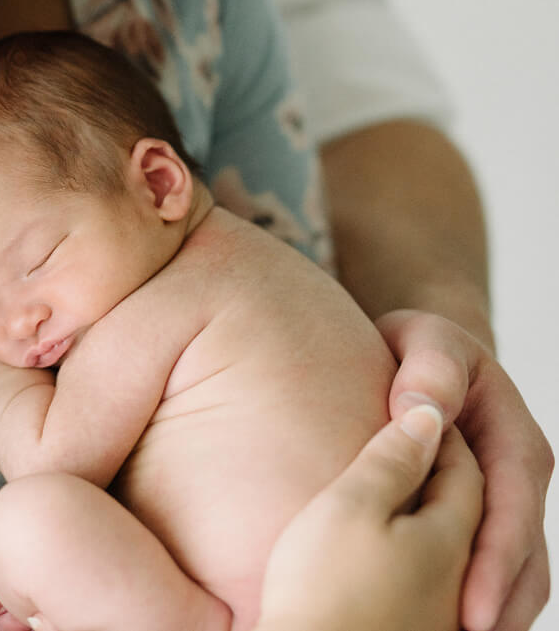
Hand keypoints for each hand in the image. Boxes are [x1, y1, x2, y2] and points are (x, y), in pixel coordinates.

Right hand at [258, 404, 482, 630]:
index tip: (409, 411)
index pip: (464, 470)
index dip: (438, 433)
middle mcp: (461, 579)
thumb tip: (426, 418)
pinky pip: (439, 585)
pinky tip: (397, 559)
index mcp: (451, 537)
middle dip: (450, 475)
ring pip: (457, 552)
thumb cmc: (323, 590)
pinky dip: (428, 558)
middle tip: (412, 445)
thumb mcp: (350, 507)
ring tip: (405, 498)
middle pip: (471, 512)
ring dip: (439, 517)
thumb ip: (392, 459)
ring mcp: (442, 615)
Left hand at [378, 310, 552, 630]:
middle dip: (499, 609)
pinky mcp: (483, 522)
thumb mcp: (424, 339)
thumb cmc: (418, 349)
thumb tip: (422, 410)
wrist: (421, 356)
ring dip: (495, 615)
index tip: (469, 611)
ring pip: (514, 576)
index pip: (510, 515)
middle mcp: (520, 483)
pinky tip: (438, 628)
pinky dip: (475, 602)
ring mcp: (507, 506)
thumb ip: (430, 367)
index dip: (493, 566)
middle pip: (522, 561)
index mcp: (514, 444)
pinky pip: (488, 572)